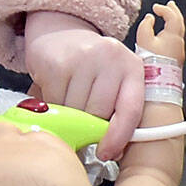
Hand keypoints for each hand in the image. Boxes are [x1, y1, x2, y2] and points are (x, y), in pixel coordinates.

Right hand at [24, 11, 143, 160]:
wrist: (60, 33)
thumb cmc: (90, 66)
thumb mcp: (113, 81)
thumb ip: (118, 111)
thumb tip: (114, 151)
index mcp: (132, 67)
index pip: (131, 109)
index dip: (119, 137)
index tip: (106, 153)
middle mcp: (112, 58)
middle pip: (99, 113)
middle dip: (88, 123)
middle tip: (81, 118)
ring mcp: (84, 58)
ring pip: (76, 110)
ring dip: (69, 114)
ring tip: (69, 100)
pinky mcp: (57, 63)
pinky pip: (55, 102)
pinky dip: (53, 105)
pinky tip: (56, 91)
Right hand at [135, 1, 185, 64]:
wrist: (158, 83)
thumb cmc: (151, 62)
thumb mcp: (143, 39)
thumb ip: (146, 25)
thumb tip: (150, 19)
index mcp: (173, 35)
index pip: (172, 16)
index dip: (164, 9)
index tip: (156, 7)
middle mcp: (179, 42)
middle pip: (180, 22)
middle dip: (174, 11)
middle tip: (171, 4)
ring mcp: (179, 51)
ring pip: (179, 31)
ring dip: (174, 21)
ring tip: (169, 17)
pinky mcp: (176, 59)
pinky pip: (176, 40)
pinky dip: (173, 31)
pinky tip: (167, 33)